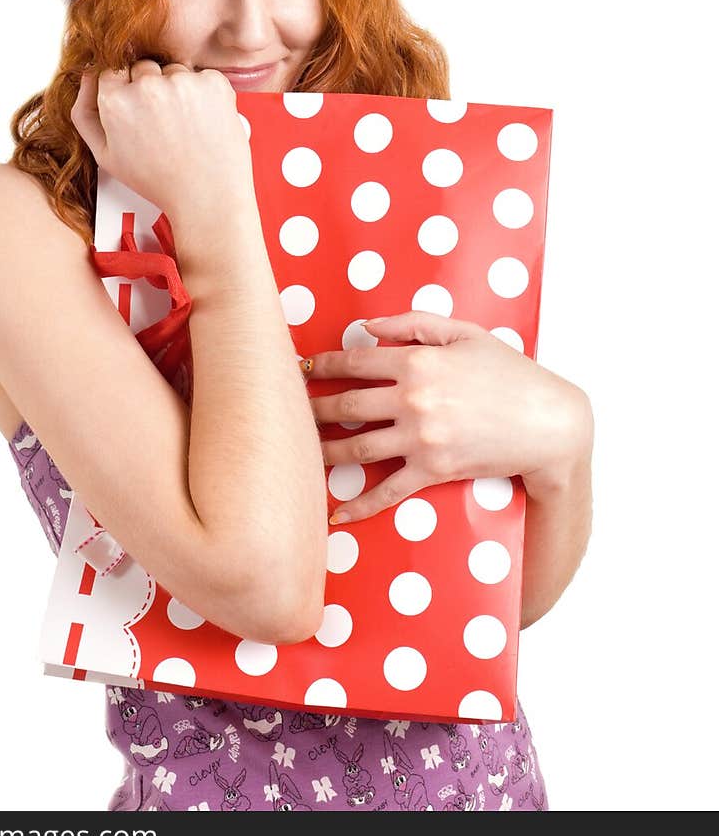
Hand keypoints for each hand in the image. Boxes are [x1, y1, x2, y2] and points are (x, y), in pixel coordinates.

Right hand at [70, 60, 255, 221]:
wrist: (207, 196)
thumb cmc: (156, 180)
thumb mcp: (105, 155)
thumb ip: (85, 112)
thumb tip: (88, 72)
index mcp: (115, 102)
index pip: (111, 71)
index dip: (125, 91)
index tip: (138, 111)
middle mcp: (147, 86)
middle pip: (143, 67)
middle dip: (150, 89)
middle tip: (162, 124)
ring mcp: (182, 82)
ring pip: (174, 70)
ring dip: (178, 89)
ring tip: (184, 126)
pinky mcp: (213, 83)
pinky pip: (202, 76)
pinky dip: (204, 94)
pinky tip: (202, 121)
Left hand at [307, 310, 590, 523]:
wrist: (548, 423)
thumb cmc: (509, 372)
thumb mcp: (465, 333)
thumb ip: (413, 322)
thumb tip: (366, 325)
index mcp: (417, 361)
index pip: (354, 362)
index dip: (321, 364)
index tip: (300, 368)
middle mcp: (413, 400)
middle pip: (345, 406)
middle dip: (312, 408)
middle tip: (289, 411)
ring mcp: (420, 440)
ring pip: (356, 449)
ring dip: (323, 453)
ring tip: (299, 455)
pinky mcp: (433, 472)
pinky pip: (387, 492)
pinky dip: (359, 506)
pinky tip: (336, 513)